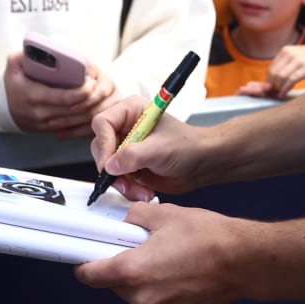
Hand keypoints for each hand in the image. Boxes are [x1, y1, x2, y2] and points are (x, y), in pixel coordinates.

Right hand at [3, 52, 118, 137]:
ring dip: (89, 110)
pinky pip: (69, 128)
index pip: (63, 97)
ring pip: (73, 121)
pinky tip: (91, 110)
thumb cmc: (11, 83)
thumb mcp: (13, 64)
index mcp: (33, 95)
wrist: (0, 107)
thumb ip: (23, 53)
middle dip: (90, 100)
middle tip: (100, 87)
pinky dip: (82, 120)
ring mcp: (44, 124)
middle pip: (72, 110)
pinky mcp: (48, 130)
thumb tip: (36, 45)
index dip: (81, 92)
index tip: (91, 82)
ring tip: (99, 97)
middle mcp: (39, 113)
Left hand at [75, 201, 250, 303]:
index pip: (90, 274)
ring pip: (136, 294)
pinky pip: (157, 303)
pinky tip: (177, 272)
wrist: (243, 261)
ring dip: (143, 279)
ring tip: (166, 258)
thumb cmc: (209, 238)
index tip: (84, 257)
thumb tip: (124, 221)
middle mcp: (142, 298)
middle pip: (114, 283)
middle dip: (122, 266)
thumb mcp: (163, 214)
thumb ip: (134, 217)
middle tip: (140, 247)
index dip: (84, 264)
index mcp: (132, 271)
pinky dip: (161, 290)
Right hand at [89, 96, 206, 201]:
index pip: (103, 123)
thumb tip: (110, 165)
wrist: (203, 164)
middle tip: (124, 182)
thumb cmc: (188, 146)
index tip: (109, 164)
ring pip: (108, 167)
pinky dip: (128, 189)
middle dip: (112, 169)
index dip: (104, 144)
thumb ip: (133, 156)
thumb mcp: (160, 149)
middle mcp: (125, 127)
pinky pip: (118, 179)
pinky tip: (145, 192)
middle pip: (101, 147)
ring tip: (141, 191)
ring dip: (122, 183)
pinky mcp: (130, 165)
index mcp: (131, 111)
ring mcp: (127, 147)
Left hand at [260, 41, 304, 98]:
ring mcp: (297, 60)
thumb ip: (287, 65)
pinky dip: (285, 89)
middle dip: (272, 86)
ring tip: (279, 95)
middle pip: (273, 73)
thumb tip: (275, 79)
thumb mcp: (298, 57)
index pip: (271, 68)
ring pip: (280, 77)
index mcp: (285, 51)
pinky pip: (291, 80)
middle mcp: (289, 53)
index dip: (269, 81)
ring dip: (278, 88)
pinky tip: (283, 94)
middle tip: (274, 95)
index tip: (271, 90)